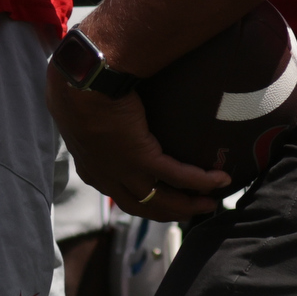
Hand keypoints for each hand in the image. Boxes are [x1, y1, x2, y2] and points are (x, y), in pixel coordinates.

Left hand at [45, 64, 229, 219]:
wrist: (80, 83)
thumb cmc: (77, 87)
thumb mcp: (82, 112)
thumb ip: (95, 117)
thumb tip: (107, 102)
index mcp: (91, 168)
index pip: (119, 194)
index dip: (143, 200)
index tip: (161, 198)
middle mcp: (106, 177)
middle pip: (141, 205)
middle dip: (168, 211)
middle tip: (191, 211)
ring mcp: (123, 171)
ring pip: (160, 200)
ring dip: (187, 205)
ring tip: (209, 203)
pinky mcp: (141, 158)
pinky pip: (177, 176)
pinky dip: (200, 181)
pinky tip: (219, 179)